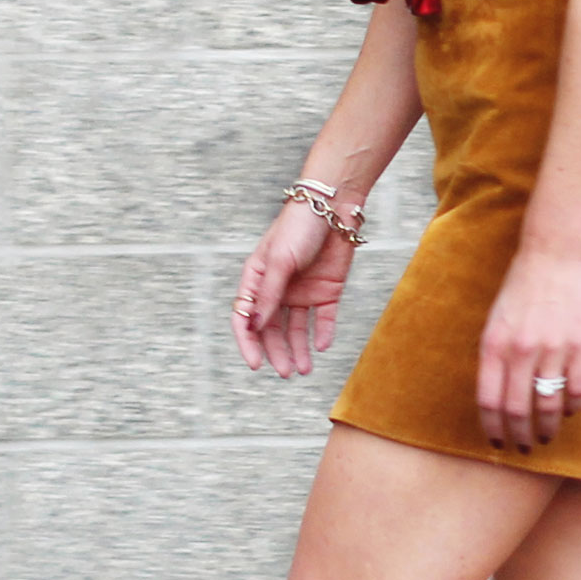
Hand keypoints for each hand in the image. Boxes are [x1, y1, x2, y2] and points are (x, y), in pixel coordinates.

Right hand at [231, 202, 354, 378]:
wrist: (335, 206)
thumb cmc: (300, 226)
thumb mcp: (280, 260)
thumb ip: (269, 294)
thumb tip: (256, 327)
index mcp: (256, 278)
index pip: (245, 317)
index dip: (248, 342)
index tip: (256, 364)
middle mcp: (277, 288)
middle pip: (271, 329)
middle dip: (276, 352)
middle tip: (285, 373)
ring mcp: (302, 291)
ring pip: (296, 329)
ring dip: (298, 350)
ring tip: (304, 370)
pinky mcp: (326, 290)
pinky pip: (322, 319)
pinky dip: (322, 333)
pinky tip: (322, 346)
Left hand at [477, 245, 580, 455]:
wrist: (553, 255)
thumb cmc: (520, 288)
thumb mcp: (495, 322)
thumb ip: (494, 358)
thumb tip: (496, 399)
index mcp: (494, 346)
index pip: (489, 402)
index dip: (492, 429)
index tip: (497, 443)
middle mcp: (521, 351)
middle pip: (518, 410)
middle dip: (520, 436)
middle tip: (524, 447)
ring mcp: (553, 349)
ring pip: (548, 405)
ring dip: (547, 428)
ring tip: (546, 436)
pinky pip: (577, 388)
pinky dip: (573, 406)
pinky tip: (569, 410)